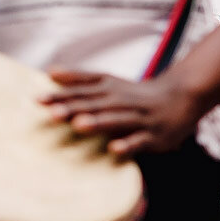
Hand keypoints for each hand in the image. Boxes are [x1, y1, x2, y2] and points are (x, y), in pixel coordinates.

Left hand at [40, 68, 205, 156]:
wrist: (182, 97)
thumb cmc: (137, 93)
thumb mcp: (110, 81)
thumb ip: (80, 78)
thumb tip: (50, 71)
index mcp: (111, 88)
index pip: (82, 90)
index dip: (61, 94)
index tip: (37, 99)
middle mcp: (123, 101)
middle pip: (96, 104)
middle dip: (74, 108)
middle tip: (51, 113)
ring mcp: (139, 118)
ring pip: (117, 120)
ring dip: (99, 122)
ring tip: (79, 125)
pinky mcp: (154, 135)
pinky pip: (140, 140)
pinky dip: (128, 144)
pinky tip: (113, 149)